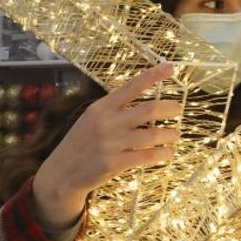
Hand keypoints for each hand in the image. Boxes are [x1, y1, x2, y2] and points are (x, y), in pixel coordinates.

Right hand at [33, 64, 182, 228]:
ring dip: (170, 134)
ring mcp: (111, 143)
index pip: (131, 86)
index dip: (153, 76)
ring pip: (153, 134)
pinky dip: (163, 153)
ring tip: (175, 134)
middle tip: (179, 108)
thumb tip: (147, 103)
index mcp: (101, 107)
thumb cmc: (82, 143)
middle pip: (149, 110)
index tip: (170, 67)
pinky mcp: (114, 163)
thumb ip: (115, 109)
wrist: (61, 173)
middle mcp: (107, 122)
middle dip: (170, 108)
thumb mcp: (92, 118)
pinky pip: (147, 155)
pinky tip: (168, 152)